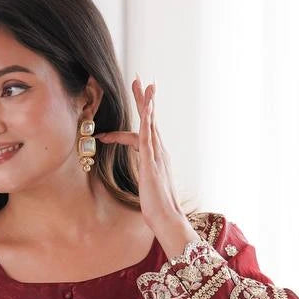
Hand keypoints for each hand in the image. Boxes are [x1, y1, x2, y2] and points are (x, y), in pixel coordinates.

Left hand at [96, 76, 194, 250]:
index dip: (137, 120)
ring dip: (145, 103)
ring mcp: (157, 156)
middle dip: (144, 100)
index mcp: (157, 157)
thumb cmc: (157, 208)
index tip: (131, 108)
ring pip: (151, 123)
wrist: (167, 218)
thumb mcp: (147, 188)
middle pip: (151, 120)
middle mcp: (160, 152)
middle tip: (138, 80)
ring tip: (139, 84)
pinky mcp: (152, 163)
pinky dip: (147, 122)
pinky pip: (148, 138)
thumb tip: (143, 179)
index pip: (145, 133)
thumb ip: (145, 178)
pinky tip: (145, 109)